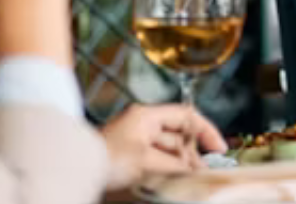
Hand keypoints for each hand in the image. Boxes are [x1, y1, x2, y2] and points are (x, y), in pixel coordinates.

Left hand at [99, 104, 226, 190]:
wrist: (77, 167)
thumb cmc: (108, 158)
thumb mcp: (145, 160)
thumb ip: (173, 164)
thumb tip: (195, 170)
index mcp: (147, 115)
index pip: (185, 116)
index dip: (205, 130)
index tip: (218, 149)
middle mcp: (143, 123)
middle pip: (178, 135)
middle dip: (193, 153)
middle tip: (205, 172)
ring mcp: (137, 138)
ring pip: (168, 149)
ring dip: (181, 163)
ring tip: (193, 179)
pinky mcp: (132, 154)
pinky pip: (158, 159)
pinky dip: (168, 168)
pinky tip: (176, 180)